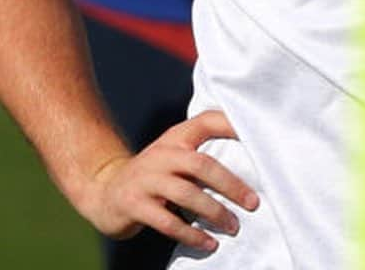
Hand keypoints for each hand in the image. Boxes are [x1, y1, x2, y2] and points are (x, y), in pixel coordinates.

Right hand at [83, 110, 259, 253]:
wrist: (105, 190)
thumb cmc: (155, 173)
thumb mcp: (175, 153)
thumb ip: (203, 151)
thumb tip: (250, 163)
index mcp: (176, 137)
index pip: (207, 121)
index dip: (231, 124)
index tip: (259, 137)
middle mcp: (162, 154)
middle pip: (202, 164)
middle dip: (230, 184)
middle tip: (253, 202)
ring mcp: (146, 179)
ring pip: (186, 194)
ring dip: (214, 212)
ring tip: (234, 227)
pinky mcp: (133, 204)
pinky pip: (167, 222)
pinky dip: (190, 234)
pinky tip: (208, 243)